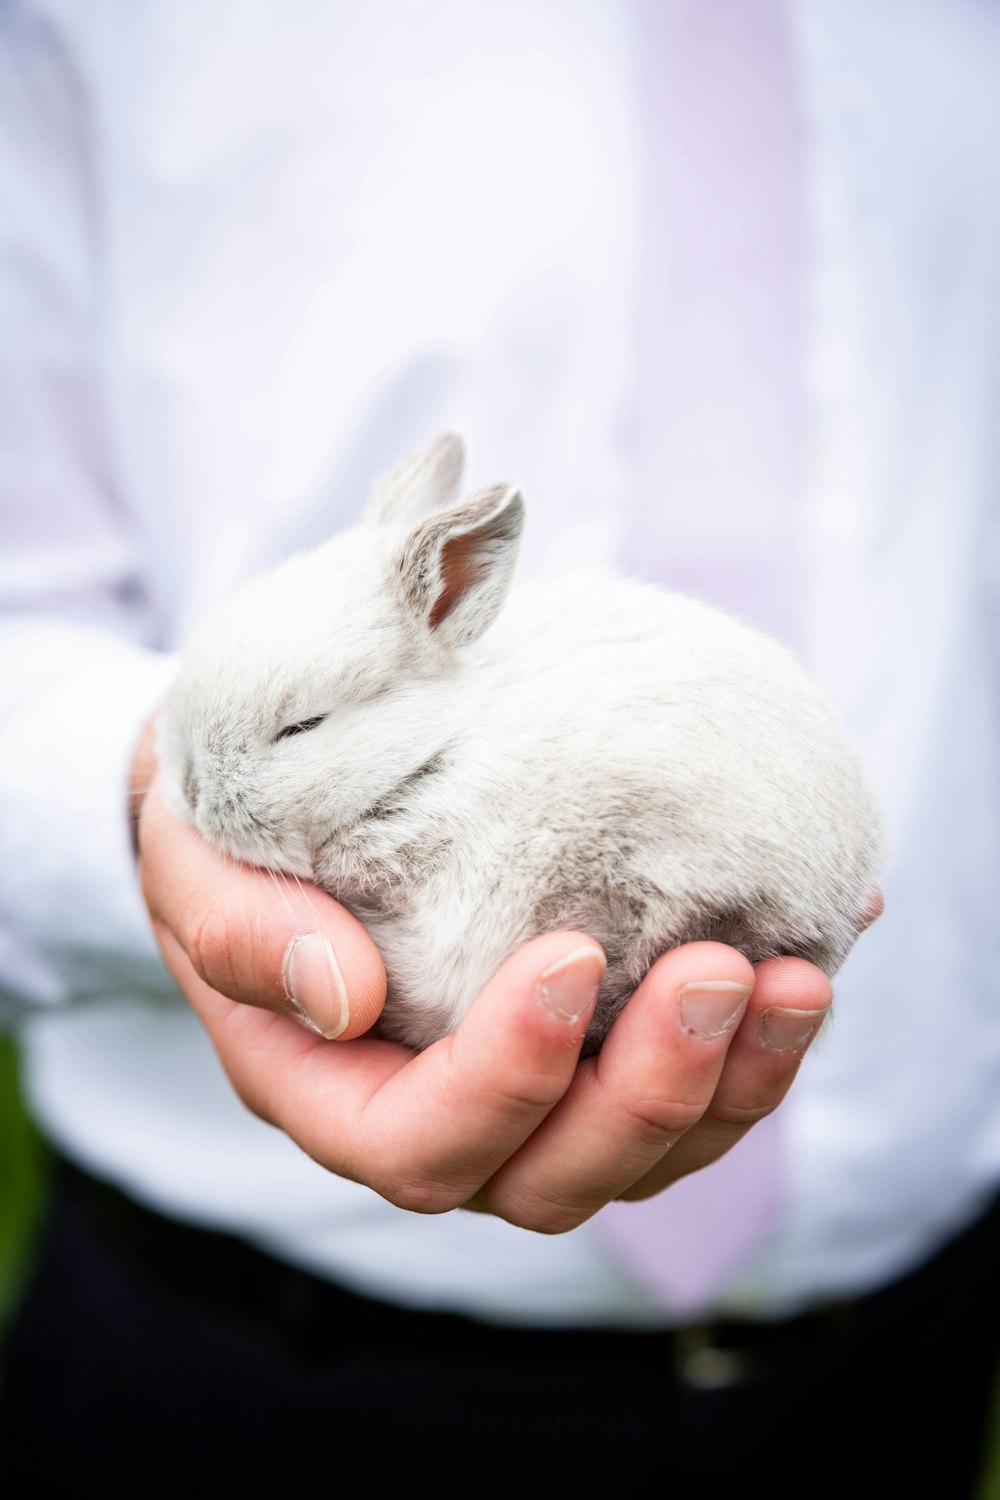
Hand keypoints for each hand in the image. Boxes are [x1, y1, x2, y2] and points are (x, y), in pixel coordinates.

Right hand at [133, 727, 874, 1231]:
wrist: (276, 814)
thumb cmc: (226, 845)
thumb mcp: (197, 873)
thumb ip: (245, 936)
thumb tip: (346, 997)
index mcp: (335, 1097)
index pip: (421, 1143)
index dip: (506, 1079)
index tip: (569, 956)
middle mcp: (443, 1122)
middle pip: (555, 1176)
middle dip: (649, 1093)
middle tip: (718, 972)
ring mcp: (529, 1097)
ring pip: (645, 1152)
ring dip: (733, 1084)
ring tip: (795, 977)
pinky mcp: (593, 1047)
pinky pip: (690, 1076)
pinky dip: (763, 1031)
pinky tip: (826, 937)